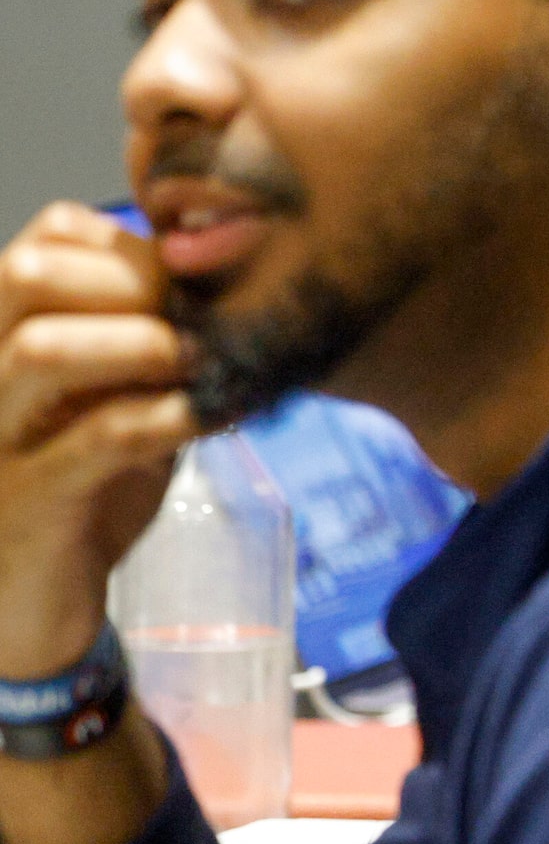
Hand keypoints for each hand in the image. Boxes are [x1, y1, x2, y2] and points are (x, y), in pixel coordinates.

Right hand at [0, 204, 194, 678]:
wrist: (26, 608)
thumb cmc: (80, 489)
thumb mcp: (115, 395)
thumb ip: (150, 336)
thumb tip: (231, 279)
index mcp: (0, 334)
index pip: (47, 236)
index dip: (134, 244)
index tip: (198, 281)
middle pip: (28, 272)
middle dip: (136, 281)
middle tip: (204, 319)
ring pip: (44, 350)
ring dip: (147, 344)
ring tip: (207, 364)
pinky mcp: (29, 501)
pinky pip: (99, 438)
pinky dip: (171, 416)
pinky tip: (217, 416)